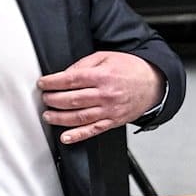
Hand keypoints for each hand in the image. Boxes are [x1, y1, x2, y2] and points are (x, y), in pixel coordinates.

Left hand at [38, 51, 163, 143]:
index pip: (70, 80)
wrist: (153, 83)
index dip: (52, 82)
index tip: (42, 84)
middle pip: (72, 100)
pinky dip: (78, 136)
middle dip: (53, 100)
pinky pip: (93, 130)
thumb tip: (64, 74)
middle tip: (44, 98)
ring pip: (80, 117)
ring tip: (48, 115)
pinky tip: (66, 137)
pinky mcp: (113, 121)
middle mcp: (105, 94)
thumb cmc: (129, 69)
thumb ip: (83, 65)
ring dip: (60, 118)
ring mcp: (109, 110)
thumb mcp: (104, 57)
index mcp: (102, 76)